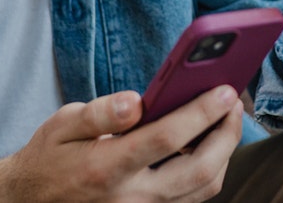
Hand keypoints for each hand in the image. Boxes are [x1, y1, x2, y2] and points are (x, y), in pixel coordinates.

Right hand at [0, 87, 243, 202]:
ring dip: (224, 153)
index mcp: (106, 167)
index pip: (166, 139)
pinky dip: (210, 172)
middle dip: (226, 134)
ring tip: (227, 119)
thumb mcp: (62, 125)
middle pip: (198, 170)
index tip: (225, 90)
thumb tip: (135, 102)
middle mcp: (129, 197)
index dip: (201, 113)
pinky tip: (210, 143)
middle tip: (234, 102)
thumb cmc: (48, 158)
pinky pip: (192, 199)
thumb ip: (100, 113)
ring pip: (202, 190)